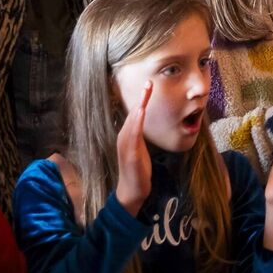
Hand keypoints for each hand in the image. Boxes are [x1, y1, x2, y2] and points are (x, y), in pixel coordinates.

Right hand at [115, 80, 152, 216]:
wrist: (132, 191)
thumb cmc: (137, 169)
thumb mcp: (140, 149)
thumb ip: (140, 136)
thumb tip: (143, 125)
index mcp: (127, 136)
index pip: (135, 114)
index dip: (142, 100)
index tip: (148, 85)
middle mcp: (124, 138)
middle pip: (133, 114)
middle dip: (141, 98)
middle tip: (148, 82)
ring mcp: (125, 146)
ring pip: (132, 122)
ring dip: (138, 107)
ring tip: (145, 93)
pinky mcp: (130, 154)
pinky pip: (133, 136)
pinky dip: (136, 124)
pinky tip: (140, 113)